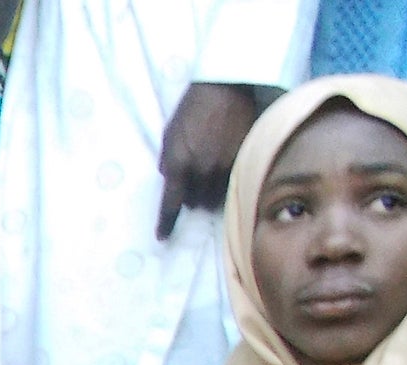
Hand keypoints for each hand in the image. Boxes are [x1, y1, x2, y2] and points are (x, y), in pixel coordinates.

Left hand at [156, 82, 258, 239]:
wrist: (226, 86)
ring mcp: (226, 166)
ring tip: (210, 172)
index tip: (162, 237)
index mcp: (179, 164)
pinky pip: (233, 183)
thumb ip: (168, 161)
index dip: (166, 223)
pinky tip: (225, 166)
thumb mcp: (169, 134)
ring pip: (216, 197)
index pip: (171, 204)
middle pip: (196, 203)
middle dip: (192, 196)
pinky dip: (226, 181)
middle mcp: (202, 170)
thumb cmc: (192, 108)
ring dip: (210, 192)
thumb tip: (170, 181)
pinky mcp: (243, 159)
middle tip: (194, 179)